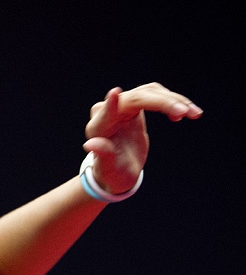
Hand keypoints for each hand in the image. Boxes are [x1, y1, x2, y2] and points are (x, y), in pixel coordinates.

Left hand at [83, 83, 201, 193]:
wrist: (118, 170)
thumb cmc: (112, 172)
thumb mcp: (108, 169)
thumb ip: (102, 155)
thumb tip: (90, 144)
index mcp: (99, 127)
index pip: (106, 113)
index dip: (112, 104)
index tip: (115, 93)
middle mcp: (108, 111)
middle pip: (138, 98)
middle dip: (164, 103)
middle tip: (188, 112)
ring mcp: (122, 104)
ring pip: (150, 92)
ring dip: (174, 100)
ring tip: (194, 113)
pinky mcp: (136, 102)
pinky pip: (156, 94)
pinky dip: (173, 101)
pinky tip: (186, 113)